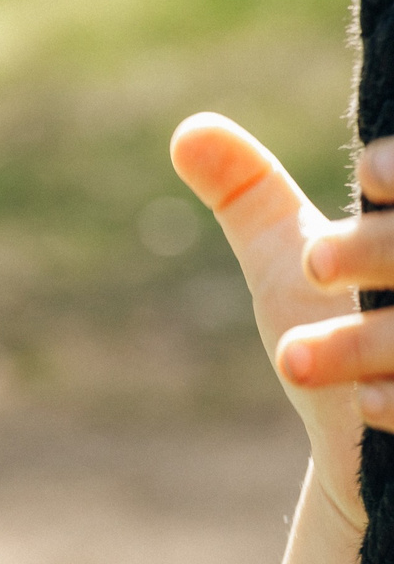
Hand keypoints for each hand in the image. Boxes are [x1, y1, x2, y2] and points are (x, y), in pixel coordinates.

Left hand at [172, 114, 390, 534]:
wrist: (358, 433)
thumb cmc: (334, 324)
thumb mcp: (287, 258)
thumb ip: (249, 194)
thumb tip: (188, 130)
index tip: (373, 174)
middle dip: (378, 250)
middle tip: (314, 264)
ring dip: (364, 341)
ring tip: (291, 359)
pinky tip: (360, 402)